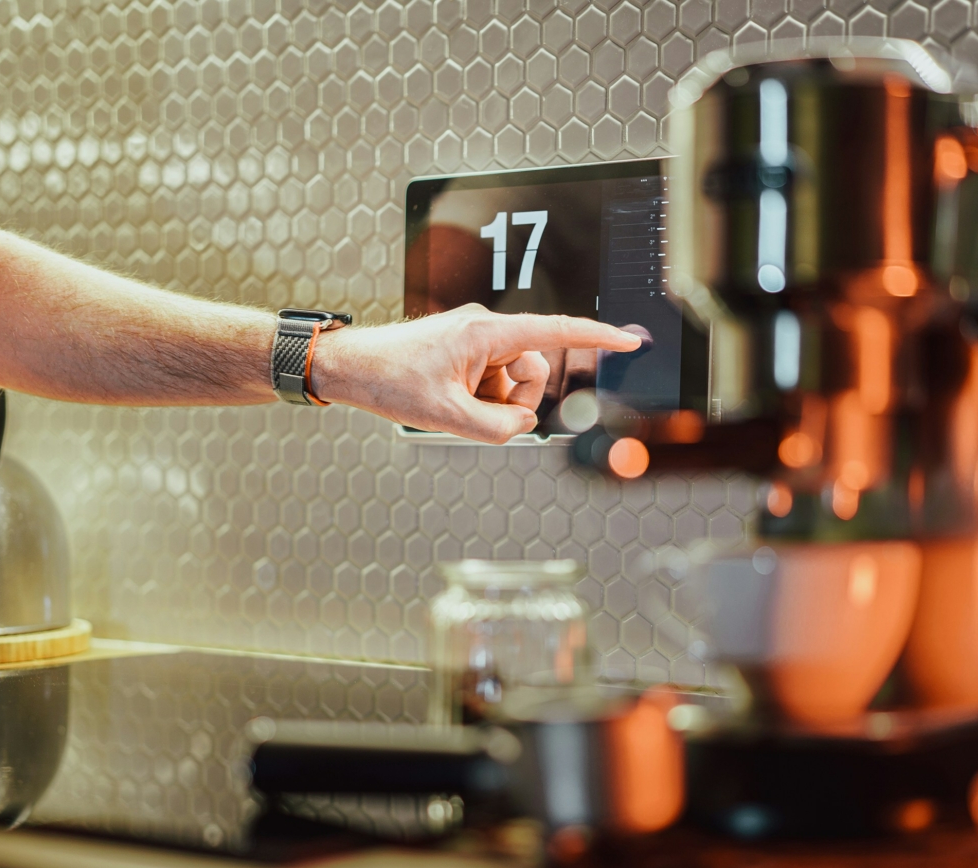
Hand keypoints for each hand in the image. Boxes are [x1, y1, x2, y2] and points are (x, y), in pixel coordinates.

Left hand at [312, 305, 641, 443]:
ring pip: (510, 381)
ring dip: (491, 402)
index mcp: (487, 333)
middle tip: (473, 413)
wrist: (349, 367)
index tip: (628, 340)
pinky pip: (490, 380)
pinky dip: (477, 398)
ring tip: (453, 405)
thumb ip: (498, 428)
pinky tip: (447, 400)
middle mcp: (485, 330)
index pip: (555, 332)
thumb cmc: (388, 380)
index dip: (596, 338)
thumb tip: (522, 424)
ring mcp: (474, 340)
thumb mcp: (448, 417)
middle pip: (531, 371)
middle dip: (512, 400)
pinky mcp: (464, 350)